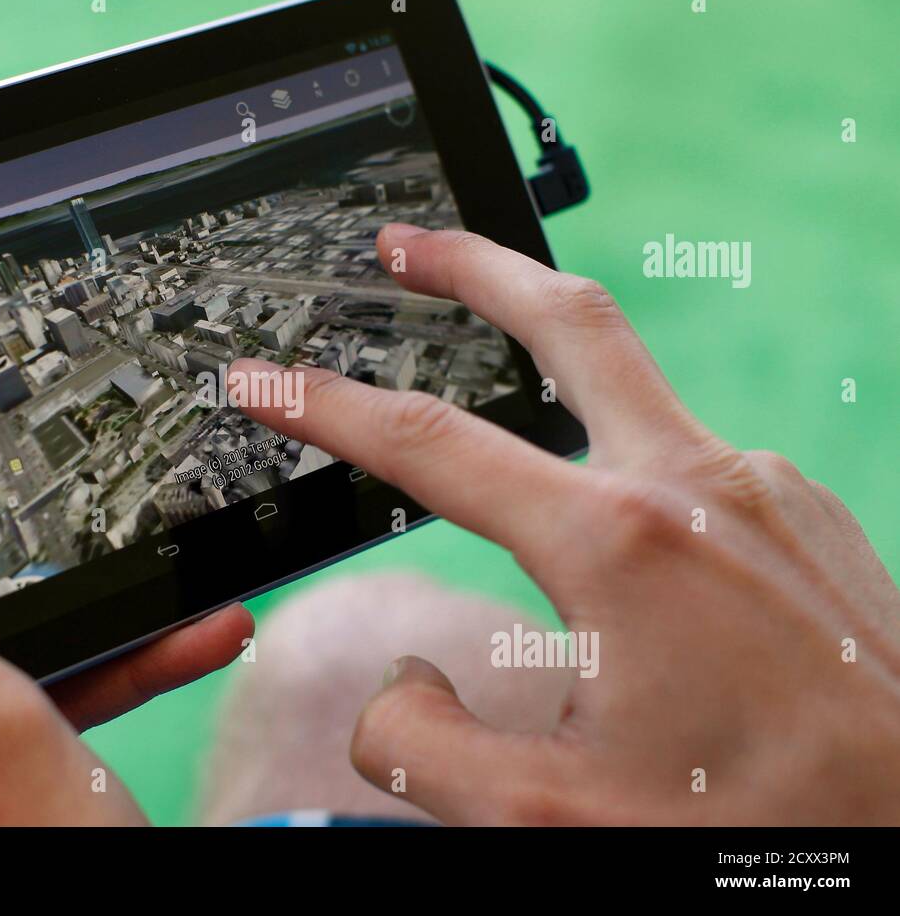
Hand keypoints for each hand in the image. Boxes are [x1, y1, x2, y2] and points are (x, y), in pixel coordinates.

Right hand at [231, 224, 899, 824]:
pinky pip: (685, 457)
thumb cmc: (755, 823)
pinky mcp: (799, 506)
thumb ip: (424, 748)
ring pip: (631, 384)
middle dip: (470, 265)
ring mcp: (760, 484)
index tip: (266, 380)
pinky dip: (625, 461)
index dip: (326, 407)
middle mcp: (693, 484)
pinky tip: (617, 528)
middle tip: (403, 243)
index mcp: (617, 546)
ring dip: (549, 361)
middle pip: (563, 319)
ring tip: (495, 374)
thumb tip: (399, 686)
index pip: (428, 446)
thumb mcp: (552, 817)